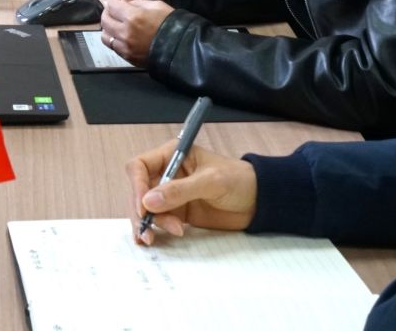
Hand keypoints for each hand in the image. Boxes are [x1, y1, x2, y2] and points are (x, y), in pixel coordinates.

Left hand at [99, 0, 169, 63]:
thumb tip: (123, 2)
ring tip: (117, 24)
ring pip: (105, 35)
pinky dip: (114, 39)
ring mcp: (125, 47)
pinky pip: (113, 46)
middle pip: (105, 20)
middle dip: (108, 12)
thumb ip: (136, 2)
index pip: (111, 5)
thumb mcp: (155, 5)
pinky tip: (123, 36)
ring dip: (109, 27)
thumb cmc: (169, 23)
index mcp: (133, 17)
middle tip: (114, 10)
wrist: (180, 47)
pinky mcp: (127, 57)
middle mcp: (125, 32)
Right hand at [126, 141, 256, 243]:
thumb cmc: (238, 180)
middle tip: (148, 231)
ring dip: (151, 224)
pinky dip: (154, 231)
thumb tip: (148, 202)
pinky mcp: (178, 212)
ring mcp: (171, 195)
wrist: (259, 202)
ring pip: (147, 209)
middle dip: (141, 211)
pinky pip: (159, 221)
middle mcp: (167, 174)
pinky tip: (153, 240)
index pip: (140, 166)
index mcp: (172, 155)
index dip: (136, 186)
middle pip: (139, 190)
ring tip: (169, 233)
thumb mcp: (210, 181)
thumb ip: (180, 190)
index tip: (143, 207)